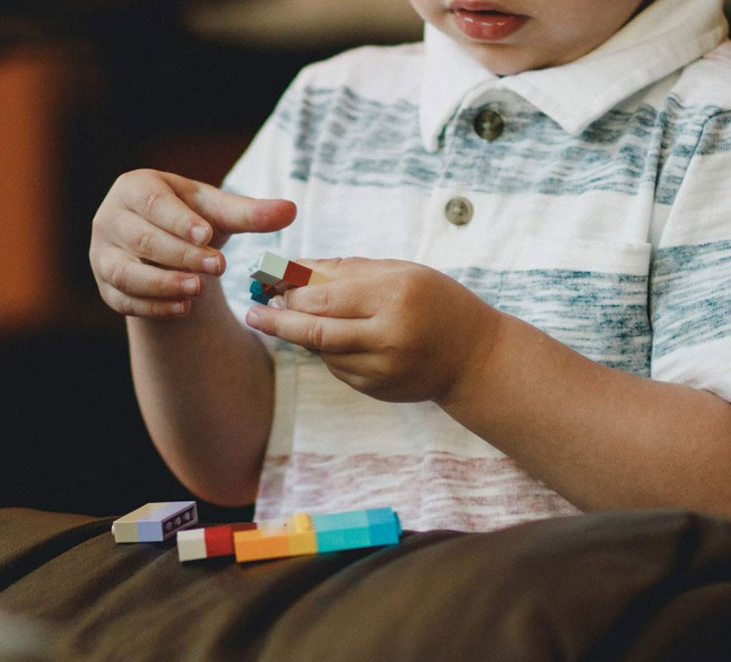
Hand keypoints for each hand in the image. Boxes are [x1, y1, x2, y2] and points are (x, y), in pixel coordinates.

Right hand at [90, 169, 295, 318]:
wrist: (167, 248)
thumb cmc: (193, 220)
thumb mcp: (220, 213)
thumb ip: (251, 213)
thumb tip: (291, 210)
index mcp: (135, 188)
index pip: (153, 203)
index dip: (179, 219)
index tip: (207, 234)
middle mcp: (110, 219)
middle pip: (141, 239)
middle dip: (180, 254)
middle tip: (217, 267)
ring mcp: (102, 254)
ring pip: (125, 272)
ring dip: (162, 283)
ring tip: (197, 290)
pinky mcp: (106, 286)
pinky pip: (124, 300)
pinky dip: (153, 307)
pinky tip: (183, 309)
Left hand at [245, 258, 501, 403]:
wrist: (475, 357)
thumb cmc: (437, 302)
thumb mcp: (401, 273)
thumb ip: (347, 269)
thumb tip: (294, 267)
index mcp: (395, 296)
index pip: (325, 296)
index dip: (290, 291)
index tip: (267, 283)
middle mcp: (389, 335)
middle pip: (315, 331)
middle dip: (278, 321)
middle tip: (255, 312)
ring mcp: (383, 369)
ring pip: (322, 352)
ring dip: (303, 335)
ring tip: (292, 318)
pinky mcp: (378, 390)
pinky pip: (338, 368)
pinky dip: (328, 352)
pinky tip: (335, 338)